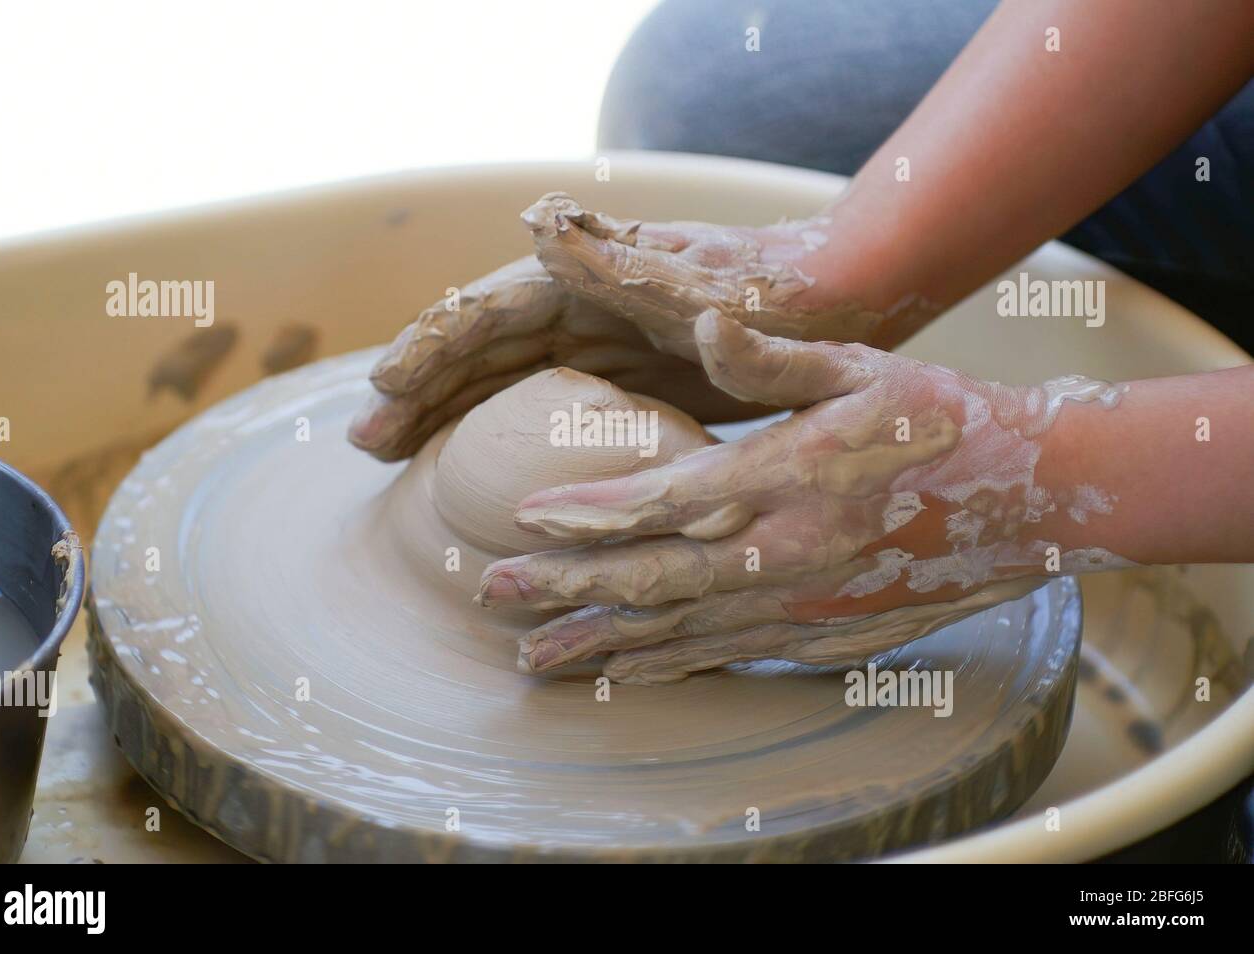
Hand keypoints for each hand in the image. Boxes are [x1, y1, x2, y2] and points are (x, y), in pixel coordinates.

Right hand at [349, 193, 917, 460]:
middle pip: (480, 352)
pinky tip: (479, 470)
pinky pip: (545, 410)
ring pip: (503, 384)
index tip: (383, 390)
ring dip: (448, 418)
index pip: (489, 311)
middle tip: (366, 445)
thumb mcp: (703, 282)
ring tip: (397, 460)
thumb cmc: (777, 294)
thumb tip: (534, 216)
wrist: (837, 303)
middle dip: (419, 393)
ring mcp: (597, 346)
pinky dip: (504, 436)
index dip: (431, 348)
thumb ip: (620, 261)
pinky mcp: (620, 380)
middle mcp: (581, 309)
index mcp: (588, 281)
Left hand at [477, 312, 1126, 683]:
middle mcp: (785, 552)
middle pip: (651, 578)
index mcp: (786, 477)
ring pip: (678, 630)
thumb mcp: (860, 366)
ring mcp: (803, 604)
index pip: (663, 499)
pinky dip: (666, 665)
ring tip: (532, 657)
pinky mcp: (821, 636)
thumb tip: (705, 320)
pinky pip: (726, 655)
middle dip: (564, 588)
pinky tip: (622, 674)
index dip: (588, 511)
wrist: (1032, 499)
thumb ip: (770, 356)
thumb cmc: (941, 418)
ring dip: (599, 642)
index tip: (523, 516)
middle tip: (492, 591)